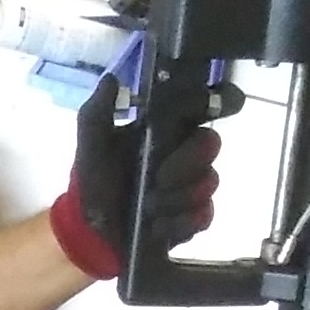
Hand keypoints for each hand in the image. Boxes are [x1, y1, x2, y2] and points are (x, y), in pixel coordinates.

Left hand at [48, 73, 221, 278]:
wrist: (89, 231)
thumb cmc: (93, 181)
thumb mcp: (90, 144)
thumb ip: (98, 110)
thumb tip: (112, 79)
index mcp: (167, 129)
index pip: (205, 105)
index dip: (221, 101)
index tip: (211, 108)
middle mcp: (185, 153)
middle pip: (212, 143)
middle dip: (187, 162)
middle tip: (159, 177)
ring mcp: (192, 186)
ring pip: (209, 182)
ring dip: (177, 196)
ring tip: (149, 206)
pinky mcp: (193, 219)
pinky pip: (203, 216)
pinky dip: (179, 222)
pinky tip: (157, 225)